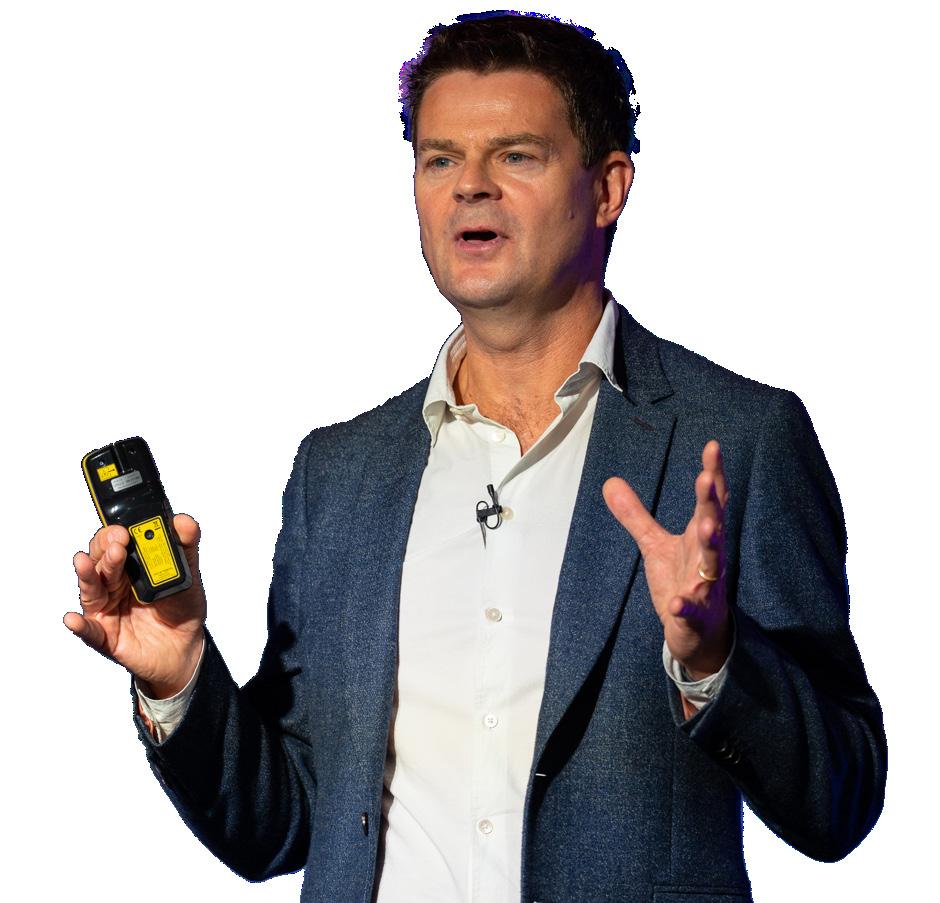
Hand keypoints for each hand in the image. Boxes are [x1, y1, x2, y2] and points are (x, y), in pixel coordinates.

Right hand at [64, 514, 206, 697]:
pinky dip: (80, 626)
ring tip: (84, 562)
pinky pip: (90, 631)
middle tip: (117, 543)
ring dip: (88, 575)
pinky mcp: (106, 636)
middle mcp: (114, 585)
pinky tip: (73, 619)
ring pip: (92, 590)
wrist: (186, 648)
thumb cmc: (182, 608)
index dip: (116, 534)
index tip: (125, 529)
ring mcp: (107, 610)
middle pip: (100, 563)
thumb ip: (186, 549)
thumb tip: (183, 521)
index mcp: (131, 567)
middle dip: (105, 551)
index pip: (114, 544)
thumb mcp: (188, 576)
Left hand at [603, 440, 730, 678]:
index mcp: (698, 537)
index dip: (713, 474)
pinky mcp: (696, 614)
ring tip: (708, 527)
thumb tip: (609, 481)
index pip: (710, 501)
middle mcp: (707, 557)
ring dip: (711, 546)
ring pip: (712, 564)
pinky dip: (684, 605)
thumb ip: (636, 515)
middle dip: (711, 503)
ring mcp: (705, 586)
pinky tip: (676, 601)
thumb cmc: (682, 580)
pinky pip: (691, 609)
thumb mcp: (655, 545)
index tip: (712, 446)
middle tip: (707, 478)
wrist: (698, 633)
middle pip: (714, 525)